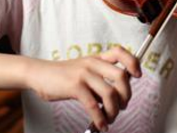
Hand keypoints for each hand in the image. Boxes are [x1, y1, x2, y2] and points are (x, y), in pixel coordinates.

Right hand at [26, 46, 141, 131]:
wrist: (39, 74)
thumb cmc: (63, 75)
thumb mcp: (83, 69)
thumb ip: (100, 77)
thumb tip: (118, 96)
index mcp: (97, 58)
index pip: (120, 52)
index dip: (133, 62)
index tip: (137, 75)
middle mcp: (93, 63)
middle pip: (121, 76)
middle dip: (126, 95)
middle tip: (122, 106)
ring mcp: (84, 74)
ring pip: (110, 94)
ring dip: (114, 111)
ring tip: (109, 119)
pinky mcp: (74, 87)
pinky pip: (94, 105)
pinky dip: (100, 118)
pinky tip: (100, 125)